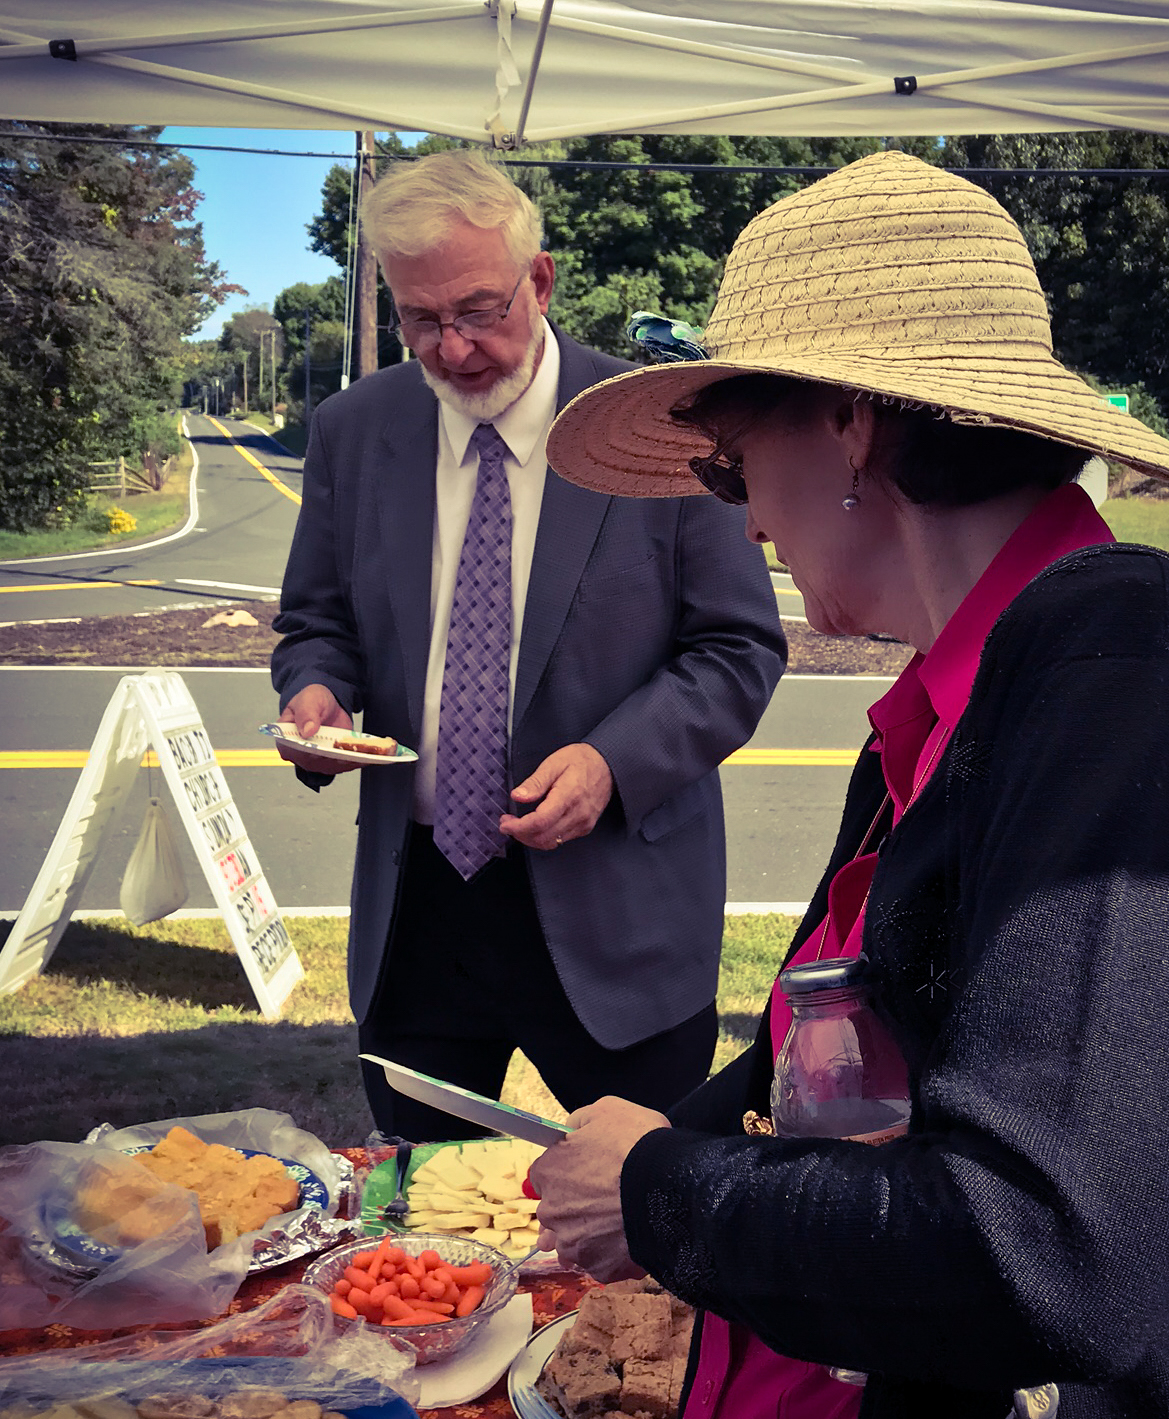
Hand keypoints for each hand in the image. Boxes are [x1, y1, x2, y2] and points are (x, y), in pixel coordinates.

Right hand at [276, 683, 357, 774]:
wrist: (326, 703)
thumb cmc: (311, 701)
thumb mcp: (308, 701)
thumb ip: (306, 714)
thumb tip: (307, 731)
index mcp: (286, 740)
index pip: (294, 751)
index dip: (308, 753)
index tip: (323, 751)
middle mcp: (300, 754)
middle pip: (316, 762)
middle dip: (334, 758)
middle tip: (351, 753)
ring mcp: (317, 760)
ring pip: (332, 766)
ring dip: (349, 762)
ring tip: (366, 755)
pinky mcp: (332, 761)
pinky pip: (344, 765)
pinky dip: (356, 761)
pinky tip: (368, 756)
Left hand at [500, 743, 612, 849]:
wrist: (608, 764)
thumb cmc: (581, 760)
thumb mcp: (554, 763)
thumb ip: (535, 782)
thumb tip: (517, 796)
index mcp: (569, 796)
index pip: (540, 822)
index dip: (518, 827)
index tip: (505, 823)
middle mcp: (578, 814)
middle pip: (543, 837)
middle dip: (520, 834)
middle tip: (507, 823)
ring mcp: (583, 823)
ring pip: (550, 843)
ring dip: (530, 838)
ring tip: (518, 825)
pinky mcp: (585, 827)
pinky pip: (560, 840)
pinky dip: (543, 837)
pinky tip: (536, 826)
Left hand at [529, 1097, 668, 1281]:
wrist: (671, 1189)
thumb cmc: (637, 1146)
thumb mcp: (608, 1110)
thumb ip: (581, 1120)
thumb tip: (572, 1129)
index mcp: (550, 1171)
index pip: (543, 1174)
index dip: (564, 1172)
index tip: (581, 1172)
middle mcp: (553, 1211)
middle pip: (554, 1212)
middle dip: (572, 1208)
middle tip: (602, 1200)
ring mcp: (574, 1244)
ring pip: (572, 1243)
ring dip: (587, 1236)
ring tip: (614, 1226)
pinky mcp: (599, 1269)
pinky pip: (600, 1263)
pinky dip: (611, 1255)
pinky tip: (630, 1239)